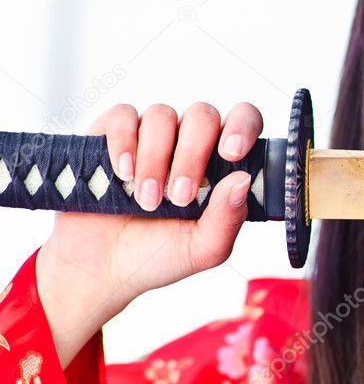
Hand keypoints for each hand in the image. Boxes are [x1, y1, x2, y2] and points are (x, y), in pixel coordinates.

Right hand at [35, 101, 262, 365]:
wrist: (99, 269)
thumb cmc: (157, 256)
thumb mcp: (203, 249)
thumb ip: (228, 218)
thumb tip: (244, 179)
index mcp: (220, 164)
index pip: (244, 120)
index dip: (243, 127)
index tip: (231, 153)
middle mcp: (188, 142)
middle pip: (203, 115)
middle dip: (192, 154)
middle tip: (180, 197)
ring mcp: (151, 136)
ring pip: (162, 115)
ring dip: (155, 158)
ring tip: (147, 200)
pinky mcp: (111, 135)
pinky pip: (123, 115)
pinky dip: (124, 142)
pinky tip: (123, 173)